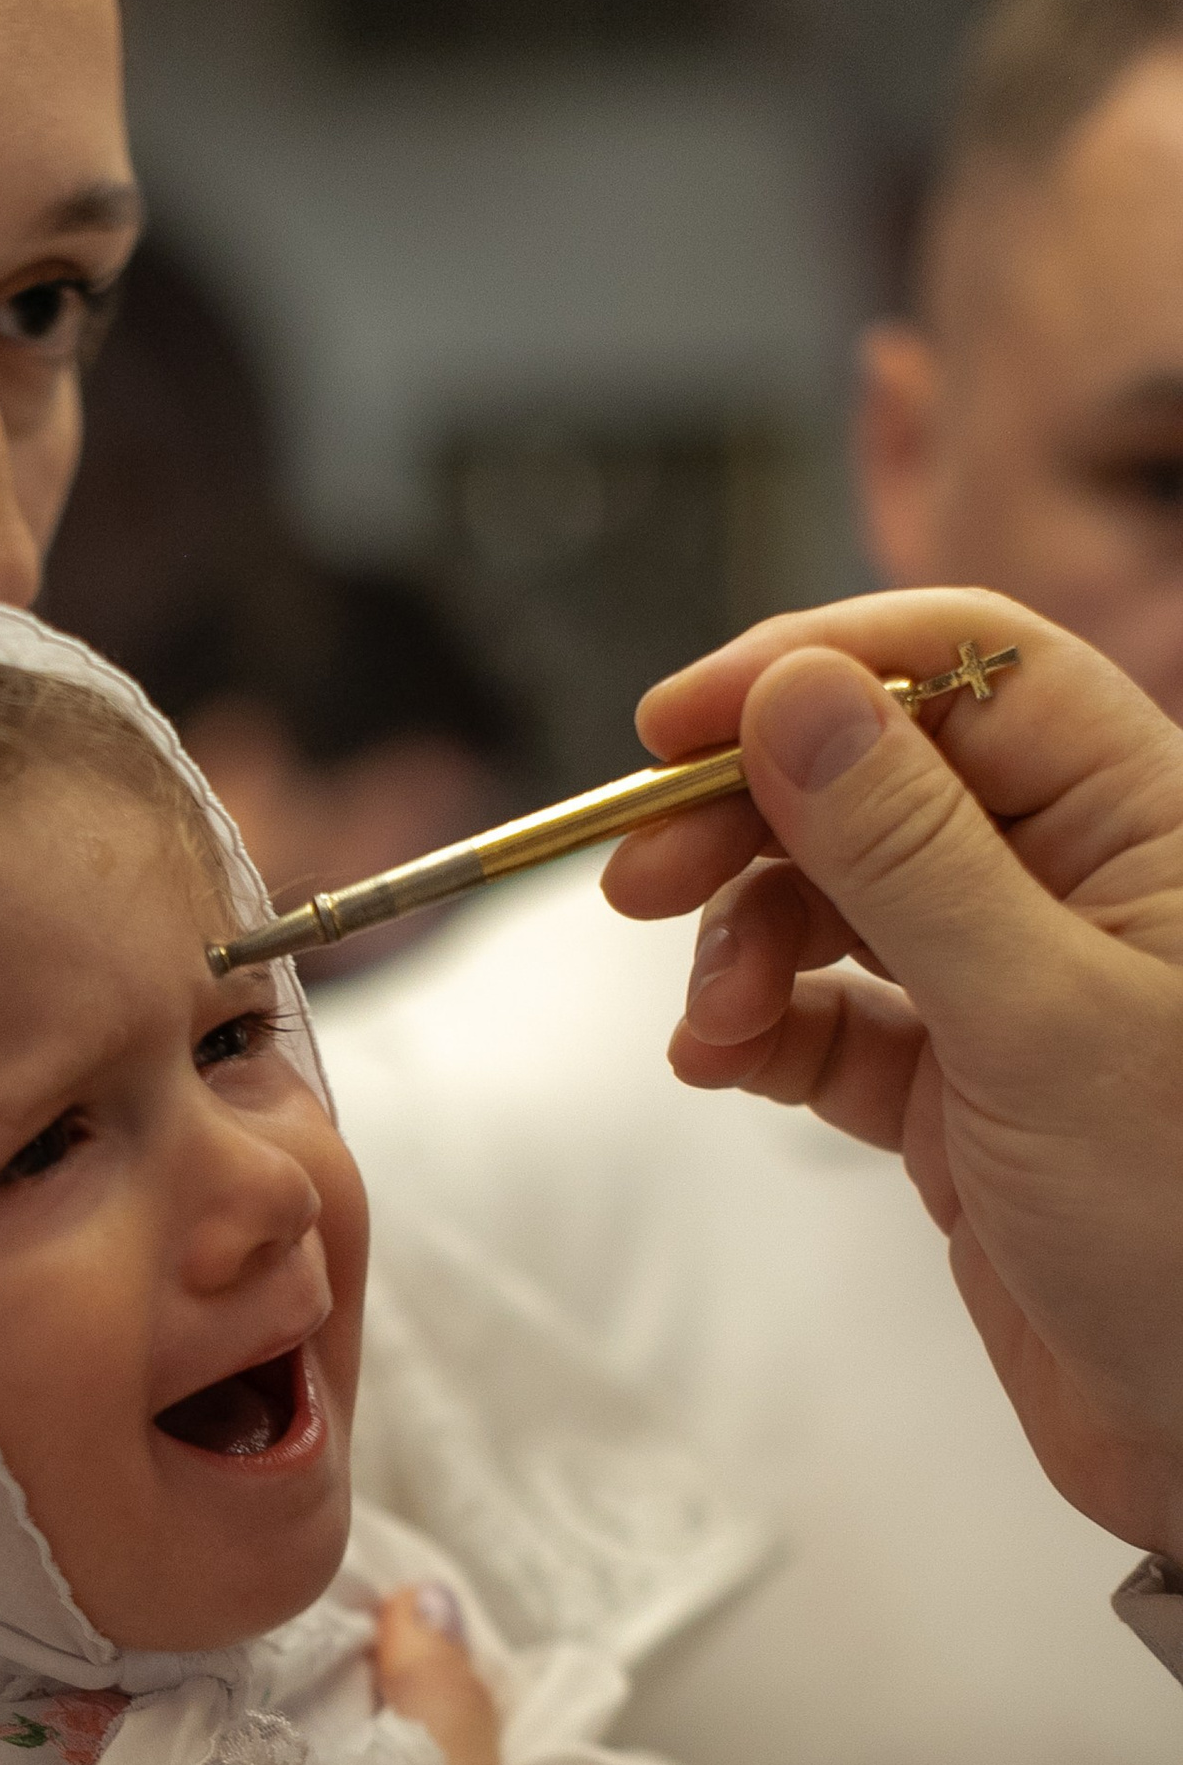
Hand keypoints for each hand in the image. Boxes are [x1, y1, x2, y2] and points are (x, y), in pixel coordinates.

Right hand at [602, 587, 1182, 1557]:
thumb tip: (795, 696)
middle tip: (633, 879)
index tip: (672, 722)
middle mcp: (1075, 885)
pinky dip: (759, 1031)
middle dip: (743, 819)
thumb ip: (908, 854)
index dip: (813, 670)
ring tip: (708, 1027)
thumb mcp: (1039, 1023)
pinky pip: (828, 1020)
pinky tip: (721, 1064)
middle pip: (874, 778)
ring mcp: (1010, 990)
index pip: (965, 670)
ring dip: (741, 944)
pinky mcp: (958, 1095)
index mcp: (1143, 821)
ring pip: (832, 901)